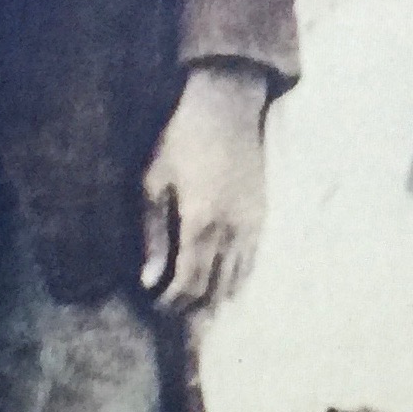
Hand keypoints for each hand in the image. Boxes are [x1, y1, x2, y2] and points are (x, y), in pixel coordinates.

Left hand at [141, 62, 269, 315]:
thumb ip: (153, 235)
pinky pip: (252, 263)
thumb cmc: (181, 139)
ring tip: (192, 299)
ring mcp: (251, 225)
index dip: (172, 302)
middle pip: (214, 290)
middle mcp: (231, 231)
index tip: (155, 302)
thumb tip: (150, 280)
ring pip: (237, 281)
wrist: (227, 105)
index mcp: (200, 223)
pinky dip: (235, 280)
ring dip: (213, 297)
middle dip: (191, 306)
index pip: (189, 284)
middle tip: (170, 306)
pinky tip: (219, 281)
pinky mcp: (262, 216)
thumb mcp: (153, 182)